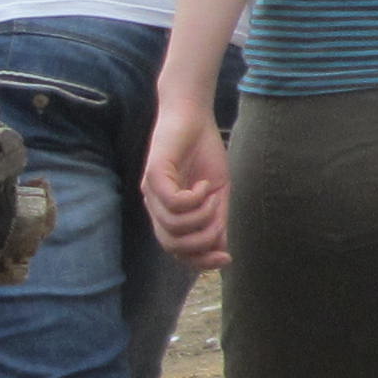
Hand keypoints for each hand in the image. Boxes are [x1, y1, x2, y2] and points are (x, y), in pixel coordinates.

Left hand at [143, 88, 230, 269]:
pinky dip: (194, 199)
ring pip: (173, 225)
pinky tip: (204, 185)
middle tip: (221, 226)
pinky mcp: (152, 174)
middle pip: (171, 245)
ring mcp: (150, 191)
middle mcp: (154, 205)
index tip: (227, 259)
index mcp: (168, 213)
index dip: (199, 261)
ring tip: (212, 196)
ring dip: (202, 216)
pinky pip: (172, 202)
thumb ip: (217, 220)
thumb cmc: (203, 154)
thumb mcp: (217, 193)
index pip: (176, 250)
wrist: (193, 117)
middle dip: (201, 244)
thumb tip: (222, 251)